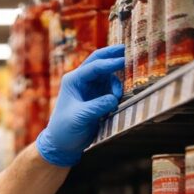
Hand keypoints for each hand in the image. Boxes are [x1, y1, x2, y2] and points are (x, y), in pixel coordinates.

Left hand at [36, 45, 124, 166]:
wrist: (62, 144)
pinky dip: (118, 88)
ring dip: (117, 79)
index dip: (110, 63)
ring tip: (119, 95)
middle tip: (130, 49)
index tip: (125, 61)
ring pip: (108, 74)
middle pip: (100, 61)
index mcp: (73, 80)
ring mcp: (90, 88)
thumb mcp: (80, 117)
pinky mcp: (98, 97)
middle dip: (114, 55)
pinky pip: (111, 87)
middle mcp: (82, 80)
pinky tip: (120, 97)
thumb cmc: (65, 129)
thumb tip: (114, 98)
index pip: (94, 66)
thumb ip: (97, 106)